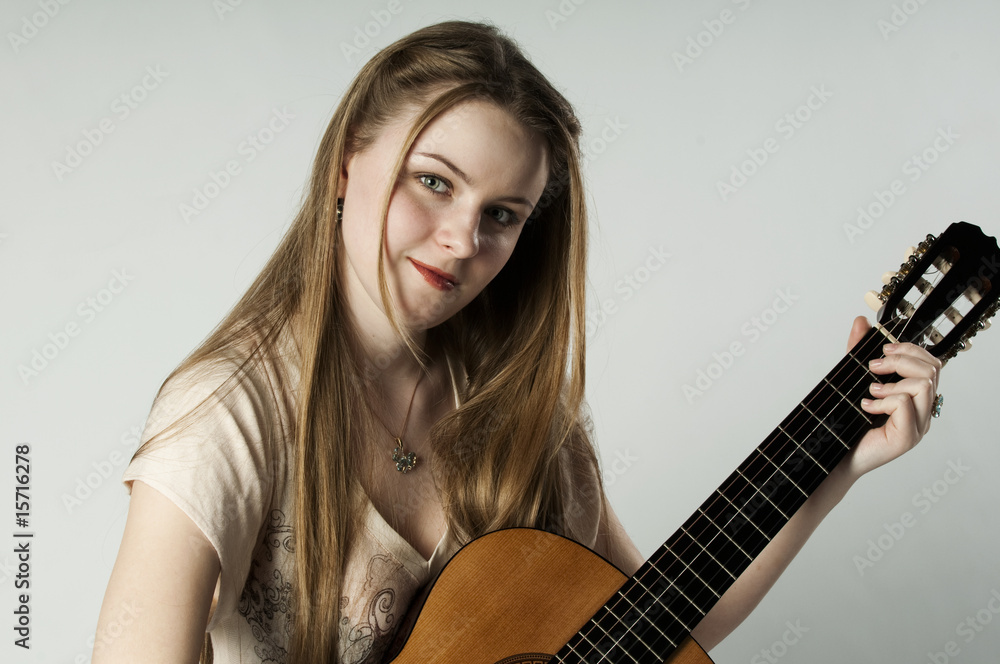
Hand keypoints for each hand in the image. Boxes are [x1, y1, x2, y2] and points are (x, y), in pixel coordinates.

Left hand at [840, 316, 941, 479]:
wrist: (834, 454)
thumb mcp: (853, 378)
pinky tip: (866, 407)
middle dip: (900, 359)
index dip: (910, 349)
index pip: (932, 363)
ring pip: (923, 384)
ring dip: (892, 381)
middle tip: (873, 367)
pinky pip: (904, 405)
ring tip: (871, 391)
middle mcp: (922, 410)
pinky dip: (882, 401)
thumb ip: (858, 350)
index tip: (883, 349)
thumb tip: (861, 321)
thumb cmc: (846, 420)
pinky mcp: (907, 438)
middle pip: (932, 369)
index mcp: (916, 396)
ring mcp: (918, 426)